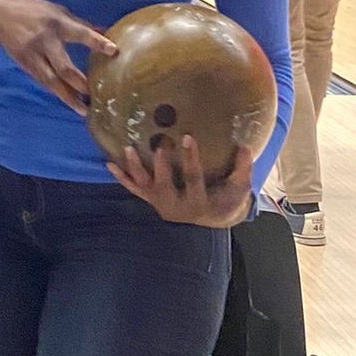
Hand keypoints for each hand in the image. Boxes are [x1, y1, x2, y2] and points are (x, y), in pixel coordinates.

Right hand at [0, 0, 116, 114]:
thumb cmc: (33, 11)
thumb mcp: (57, 10)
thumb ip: (80, 24)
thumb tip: (106, 31)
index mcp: (57, 23)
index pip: (80, 33)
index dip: (97, 42)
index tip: (114, 51)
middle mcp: (45, 41)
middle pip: (64, 67)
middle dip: (80, 84)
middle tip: (95, 96)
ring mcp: (33, 55)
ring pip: (52, 81)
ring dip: (68, 97)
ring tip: (83, 110)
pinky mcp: (25, 64)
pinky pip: (43, 81)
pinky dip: (56, 91)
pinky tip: (68, 100)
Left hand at [109, 137, 253, 228]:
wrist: (213, 217)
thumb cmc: (227, 199)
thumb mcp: (238, 187)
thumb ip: (242, 168)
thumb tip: (246, 147)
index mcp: (199, 203)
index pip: (194, 178)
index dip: (190, 159)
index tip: (187, 137)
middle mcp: (176, 206)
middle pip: (165, 186)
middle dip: (161, 166)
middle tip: (159, 144)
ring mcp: (161, 204)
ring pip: (145, 187)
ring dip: (135, 169)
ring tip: (127, 149)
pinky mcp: (152, 200)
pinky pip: (135, 190)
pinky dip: (122, 178)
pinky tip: (109, 164)